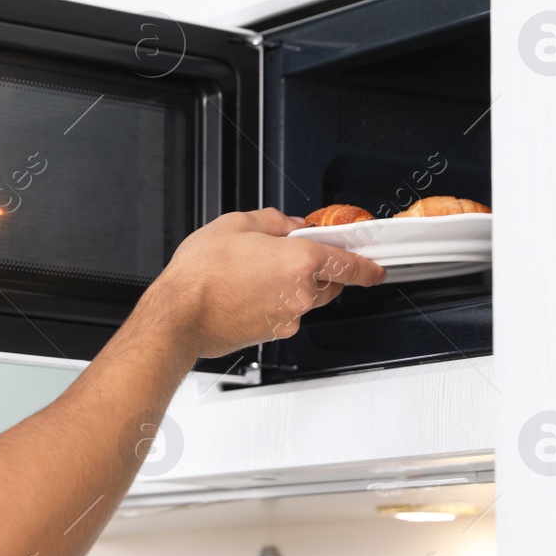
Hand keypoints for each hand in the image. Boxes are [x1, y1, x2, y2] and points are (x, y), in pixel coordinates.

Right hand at [147, 208, 385, 357]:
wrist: (180, 314)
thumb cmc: (202, 273)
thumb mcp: (235, 224)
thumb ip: (272, 222)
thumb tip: (288, 225)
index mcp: (300, 261)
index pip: (350, 264)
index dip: (368, 266)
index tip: (375, 268)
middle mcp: (300, 294)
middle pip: (330, 283)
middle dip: (320, 270)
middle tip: (292, 256)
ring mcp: (287, 317)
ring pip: (306, 300)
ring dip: (295, 287)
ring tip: (258, 273)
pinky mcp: (271, 333)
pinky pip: (284, 314)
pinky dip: (275, 303)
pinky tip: (247, 292)